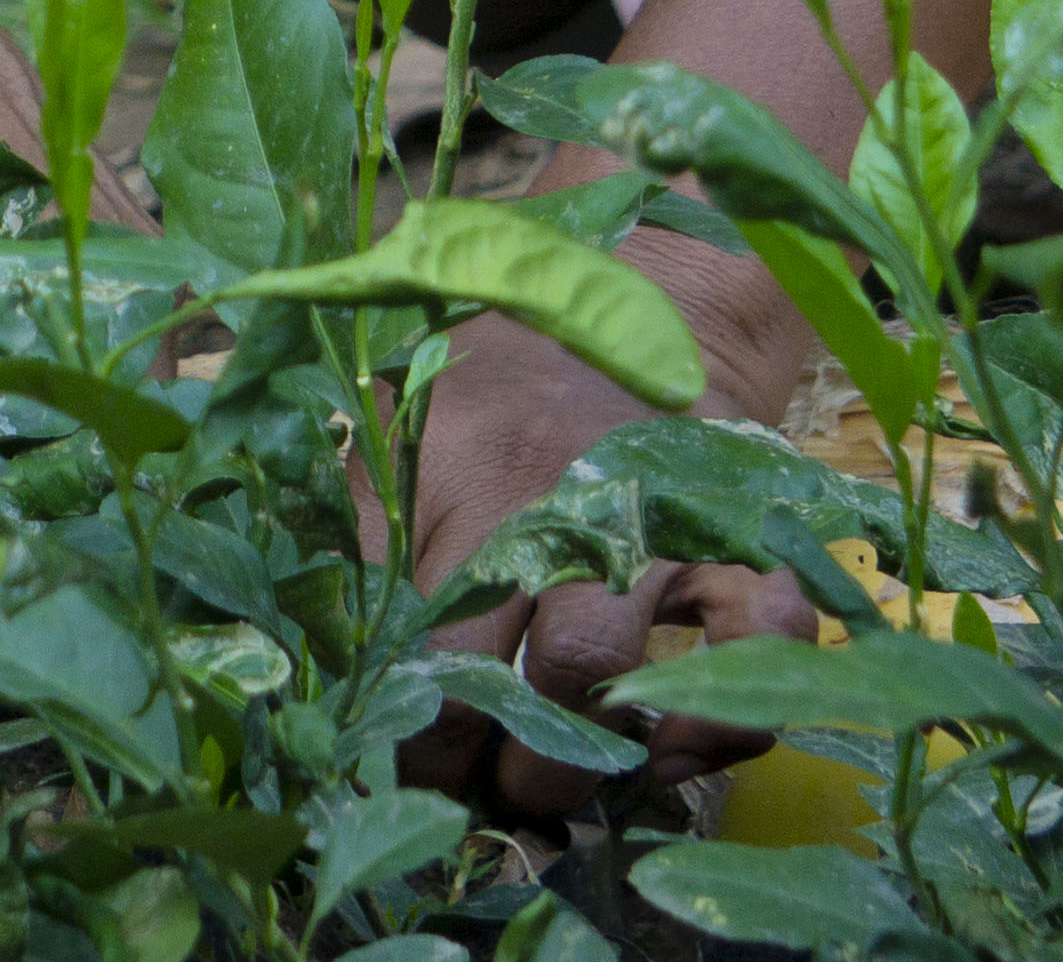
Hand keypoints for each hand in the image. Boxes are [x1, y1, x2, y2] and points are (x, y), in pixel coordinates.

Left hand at [398, 263, 817, 821]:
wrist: (636, 279)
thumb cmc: (493, 376)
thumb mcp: (399, 421)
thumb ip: (354, 521)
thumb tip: (302, 650)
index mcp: (449, 468)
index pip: (403, 637)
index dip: (399, 735)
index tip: (398, 764)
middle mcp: (549, 493)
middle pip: (503, 670)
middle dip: (486, 766)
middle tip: (477, 784)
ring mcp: (651, 516)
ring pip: (606, 670)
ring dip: (579, 762)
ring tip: (554, 782)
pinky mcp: (739, 535)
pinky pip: (760, 641)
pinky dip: (722, 718)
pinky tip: (669, 750)